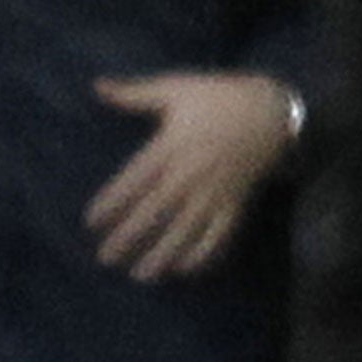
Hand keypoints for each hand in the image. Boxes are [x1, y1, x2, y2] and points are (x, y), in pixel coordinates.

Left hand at [87, 72, 294, 281]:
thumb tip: (96, 86)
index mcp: (171, 147)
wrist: (272, 110)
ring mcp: (216, 191)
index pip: (135, 180)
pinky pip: (221, 233)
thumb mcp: (174, 88)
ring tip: (141, 276)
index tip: (90, 222)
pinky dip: (205, 253)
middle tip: (105, 259)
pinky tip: (186, 270)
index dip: (112, 202)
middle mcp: (191, 174)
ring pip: (186, 229)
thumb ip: (133, 93)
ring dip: (163, 253)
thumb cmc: (217, 97)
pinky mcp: (237, 202)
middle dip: (130, 236)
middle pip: (156, 211)